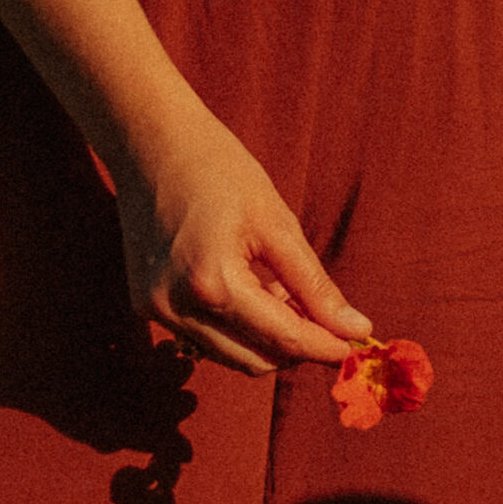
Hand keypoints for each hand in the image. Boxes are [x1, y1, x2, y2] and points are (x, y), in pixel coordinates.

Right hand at [115, 108, 373, 375]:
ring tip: (282, 292)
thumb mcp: (277, 225)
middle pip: (256, 360)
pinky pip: (205, 338)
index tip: (357, 347)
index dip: (326, 347)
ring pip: (231, 356)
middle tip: (324, 316)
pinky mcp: (145, 307)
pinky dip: (237, 327)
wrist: (150, 143)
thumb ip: (316, 287)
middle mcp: (177, 307)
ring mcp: (156, 310)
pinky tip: (251, 288)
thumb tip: (357, 331)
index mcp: (213, 284)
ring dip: (267, 339)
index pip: (283, 338)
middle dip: (296, 347)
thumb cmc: (219, 171)